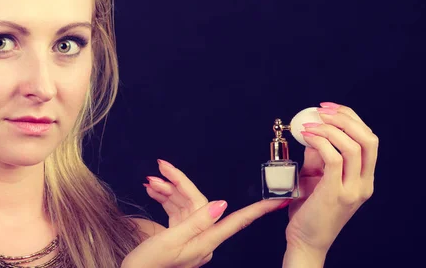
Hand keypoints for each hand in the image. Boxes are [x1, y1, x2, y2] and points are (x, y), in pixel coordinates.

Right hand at [122, 160, 287, 267]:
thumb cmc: (147, 265)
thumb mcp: (169, 242)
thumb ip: (196, 222)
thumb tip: (221, 204)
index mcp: (204, 242)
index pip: (236, 221)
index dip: (257, 210)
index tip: (278, 200)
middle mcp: (201, 239)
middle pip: (198, 202)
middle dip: (179, 183)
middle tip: (162, 168)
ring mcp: (189, 238)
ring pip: (185, 205)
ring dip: (168, 190)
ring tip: (150, 181)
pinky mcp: (177, 237)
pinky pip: (177, 212)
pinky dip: (165, 199)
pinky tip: (153, 191)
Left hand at [285, 102, 377, 256]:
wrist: (305, 239)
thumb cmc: (310, 209)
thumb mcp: (316, 176)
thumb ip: (319, 155)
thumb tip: (313, 131)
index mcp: (363, 178)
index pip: (368, 140)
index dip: (350, 118)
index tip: (329, 108)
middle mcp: (363, 183)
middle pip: (368, 140)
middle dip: (345, 118)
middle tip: (321, 110)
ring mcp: (352, 190)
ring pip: (352, 147)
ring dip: (329, 129)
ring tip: (309, 124)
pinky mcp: (335, 194)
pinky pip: (333, 158)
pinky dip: (320, 141)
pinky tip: (307, 137)